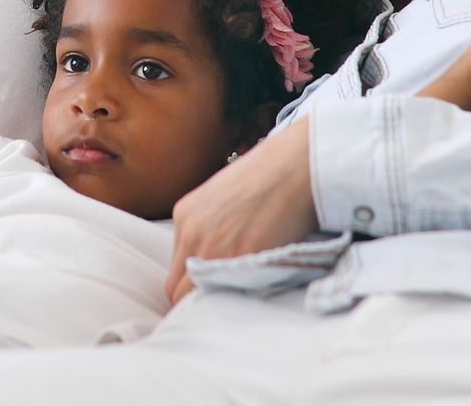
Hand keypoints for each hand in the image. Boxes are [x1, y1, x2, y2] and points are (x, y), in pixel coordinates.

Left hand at [164, 117, 317, 304]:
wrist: (296, 165)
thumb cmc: (270, 176)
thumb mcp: (224, 197)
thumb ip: (211, 228)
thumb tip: (213, 261)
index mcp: (185, 215)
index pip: (174, 268)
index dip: (189, 284)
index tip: (206, 291)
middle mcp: (191, 233)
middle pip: (175, 289)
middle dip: (194, 299)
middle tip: (218, 304)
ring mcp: (212, 248)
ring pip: (194, 298)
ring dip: (212, 302)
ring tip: (235, 301)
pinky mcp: (238, 260)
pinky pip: (223, 296)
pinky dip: (232, 300)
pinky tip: (249, 294)